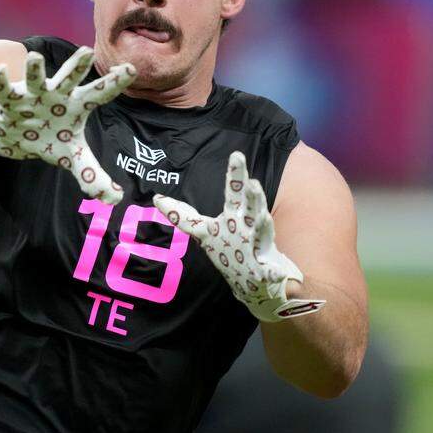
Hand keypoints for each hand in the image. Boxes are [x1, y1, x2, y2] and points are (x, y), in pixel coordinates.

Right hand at [0, 46, 134, 203]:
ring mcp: (32, 95)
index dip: (114, 82)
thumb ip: (93, 175)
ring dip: (34, 69)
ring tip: (34, 57)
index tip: (130, 69)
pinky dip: (1, 81)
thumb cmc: (50, 139)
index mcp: (76, 105)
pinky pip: (4, 89)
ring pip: (34, 78)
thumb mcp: (72, 157)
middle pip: (68, 78)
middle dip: (76, 66)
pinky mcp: (10, 100)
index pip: (99, 94)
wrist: (16, 136)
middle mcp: (56, 95)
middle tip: (86, 51)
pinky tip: (1, 71)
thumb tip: (114, 198)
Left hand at [153, 151, 324, 322]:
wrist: (259, 278)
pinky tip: (276, 272)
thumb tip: (156, 198)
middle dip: (249, 190)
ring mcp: (257, 246)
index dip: (234, 175)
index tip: (236, 155)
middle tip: (247, 174)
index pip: (232, 193)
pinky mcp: (266, 268)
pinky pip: (270, 271)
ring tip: (261, 208)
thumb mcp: (205, 230)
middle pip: (247, 205)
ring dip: (261, 220)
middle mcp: (246, 226)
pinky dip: (274, 272)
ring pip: (261, 229)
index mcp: (233, 216)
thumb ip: (183, 215)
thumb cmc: (233, 246)